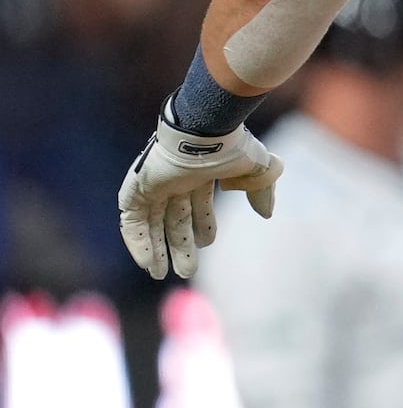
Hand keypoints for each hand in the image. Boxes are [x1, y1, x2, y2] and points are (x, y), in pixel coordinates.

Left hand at [118, 113, 283, 279]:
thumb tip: (266, 214)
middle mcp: (175, 180)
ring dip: (157, 250)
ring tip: (161, 275)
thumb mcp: (256, 171)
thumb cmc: (231, 148)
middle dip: (180, 245)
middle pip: (174, 219)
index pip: (198, 204)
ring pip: (152, 223)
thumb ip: (260, 191)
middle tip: (186, 271)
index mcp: (200, 173)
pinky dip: (138, 242)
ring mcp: (154, 185)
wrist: (203, 132)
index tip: (208, 244)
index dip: (203, 225)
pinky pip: (131, 221)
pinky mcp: (135, 190)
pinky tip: (147, 263)